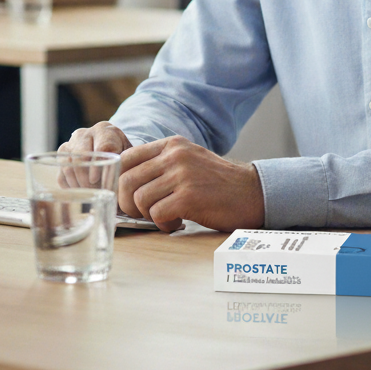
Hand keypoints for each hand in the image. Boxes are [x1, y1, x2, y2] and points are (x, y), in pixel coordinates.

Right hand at [57, 123, 132, 187]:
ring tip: (86, 193)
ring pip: (67, 163)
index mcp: (105, 130)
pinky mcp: (62, 155)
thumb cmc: (122, 153)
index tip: (95, 180)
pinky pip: (60, 172)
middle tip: (91, 190)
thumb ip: (125, 166)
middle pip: (80, 155)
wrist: (110, 146)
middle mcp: (85, 133)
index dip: (97, 165)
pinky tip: (78, 192)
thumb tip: (118, 186)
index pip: (100, 146)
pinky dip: (67, 185)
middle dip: (84, 177)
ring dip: (75, 182)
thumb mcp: (128, 156)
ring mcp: (71, 143)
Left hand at [118, 136, 264, 232]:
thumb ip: (161, 164)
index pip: (126, 158)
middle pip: (127, 180)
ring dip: (147, 215)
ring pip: (139, 198)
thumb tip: (125, 183)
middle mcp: (175, 155)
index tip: (126, 197)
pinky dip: (163, 225)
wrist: (251, 192)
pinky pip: (157, 214)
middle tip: (141, 213)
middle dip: (127, 203)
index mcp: (172, 144)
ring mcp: (182, 174)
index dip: (119, 181)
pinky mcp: (189, 196)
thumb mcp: (188, 161)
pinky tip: (177, 223)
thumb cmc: (217, 183)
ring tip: (166, 218)